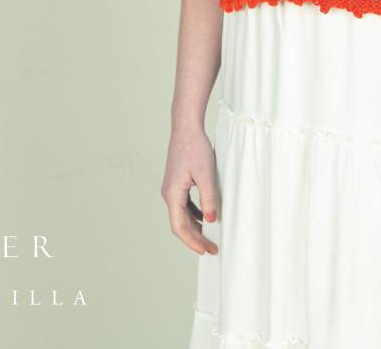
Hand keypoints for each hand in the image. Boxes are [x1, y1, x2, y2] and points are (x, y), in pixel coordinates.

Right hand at [161, 124, 219, 255]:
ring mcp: (172, 188)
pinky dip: (194, 214)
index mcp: (172, 194)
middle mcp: (168, 194)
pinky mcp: (177, 182)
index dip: (193, 242)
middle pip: (180, 224)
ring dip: (194, 227)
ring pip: (182, 215)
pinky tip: (204, 217)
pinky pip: (184, 205)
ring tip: (209, 236)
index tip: (206, 250)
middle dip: (195, 238)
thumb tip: (211, 221)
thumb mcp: (206, 175)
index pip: (180, 227)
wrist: (186, 128)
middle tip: (212, 248)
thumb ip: (209, 199)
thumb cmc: (195, 148)